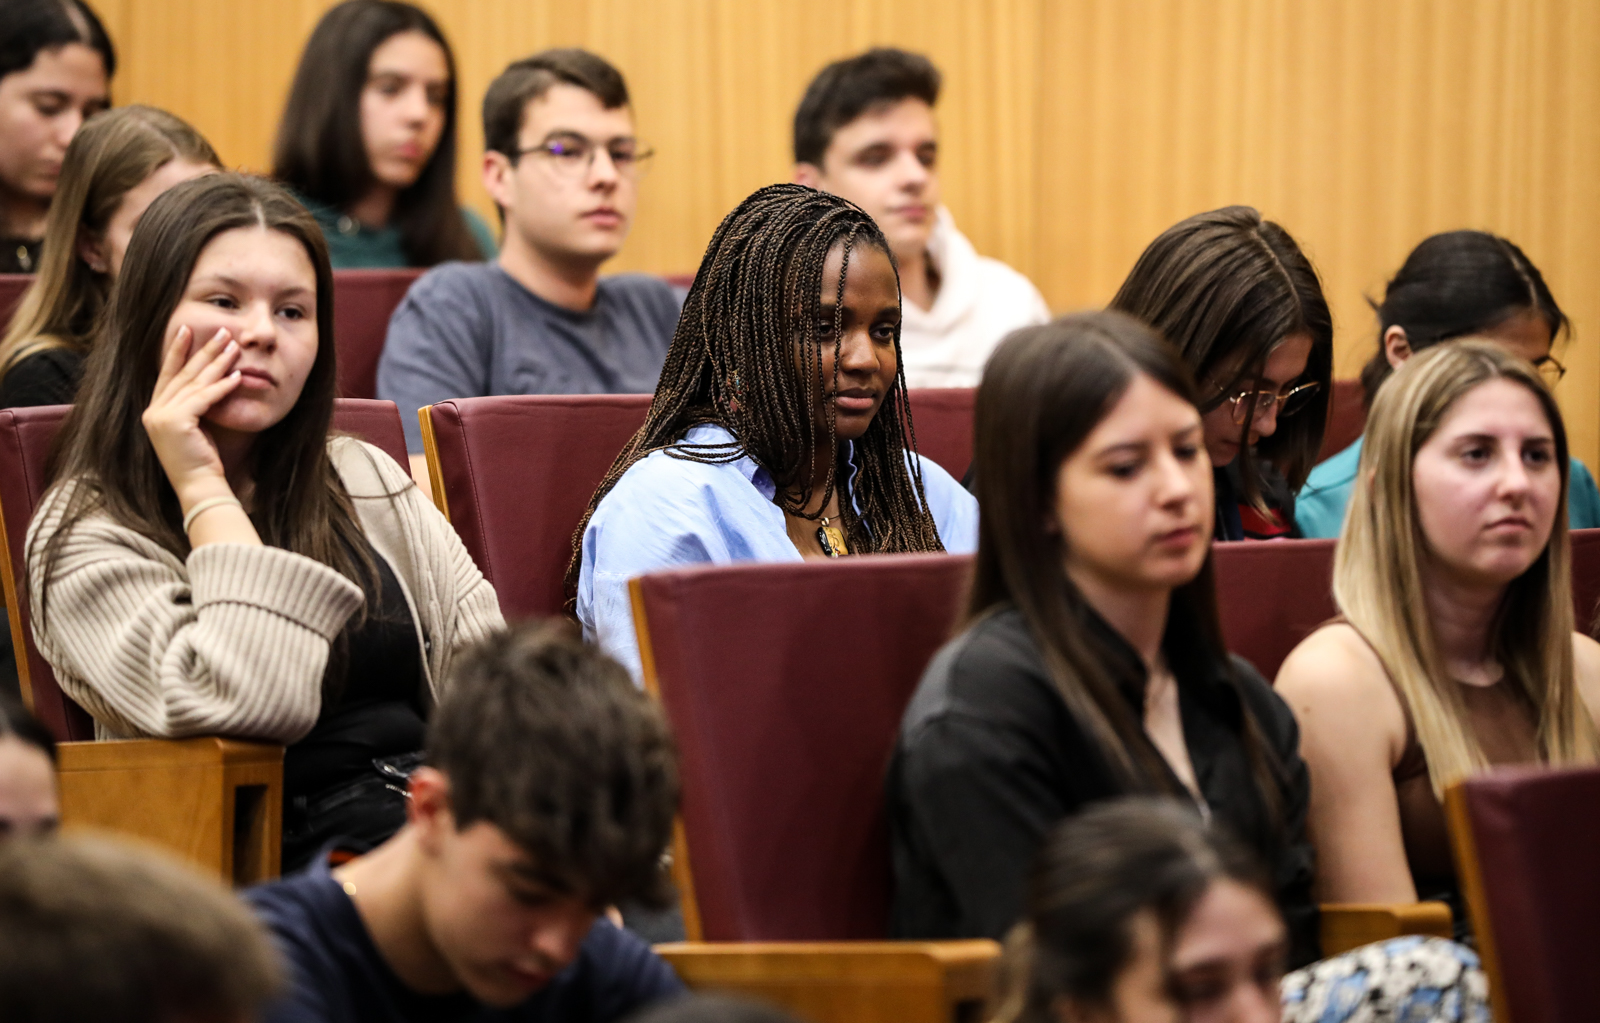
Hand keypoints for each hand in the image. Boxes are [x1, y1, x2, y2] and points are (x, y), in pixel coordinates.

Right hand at [142, 325, 242, 504]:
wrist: (199, 486)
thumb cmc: (202, 461)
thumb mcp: (195, 427)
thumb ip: (195, 405)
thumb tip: (210, 381)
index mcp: (154, 411)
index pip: (167, 374)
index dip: (177, 351)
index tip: (187, 329)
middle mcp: (153, 411)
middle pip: (182, 373)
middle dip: (202, 349)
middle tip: (221, 330)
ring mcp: (161, 416)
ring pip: (194, 382)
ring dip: (217, 362)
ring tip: (233, 345)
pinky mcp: (176, 422)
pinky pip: (204, 398)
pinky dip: (222, 386)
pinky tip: (237, 376)